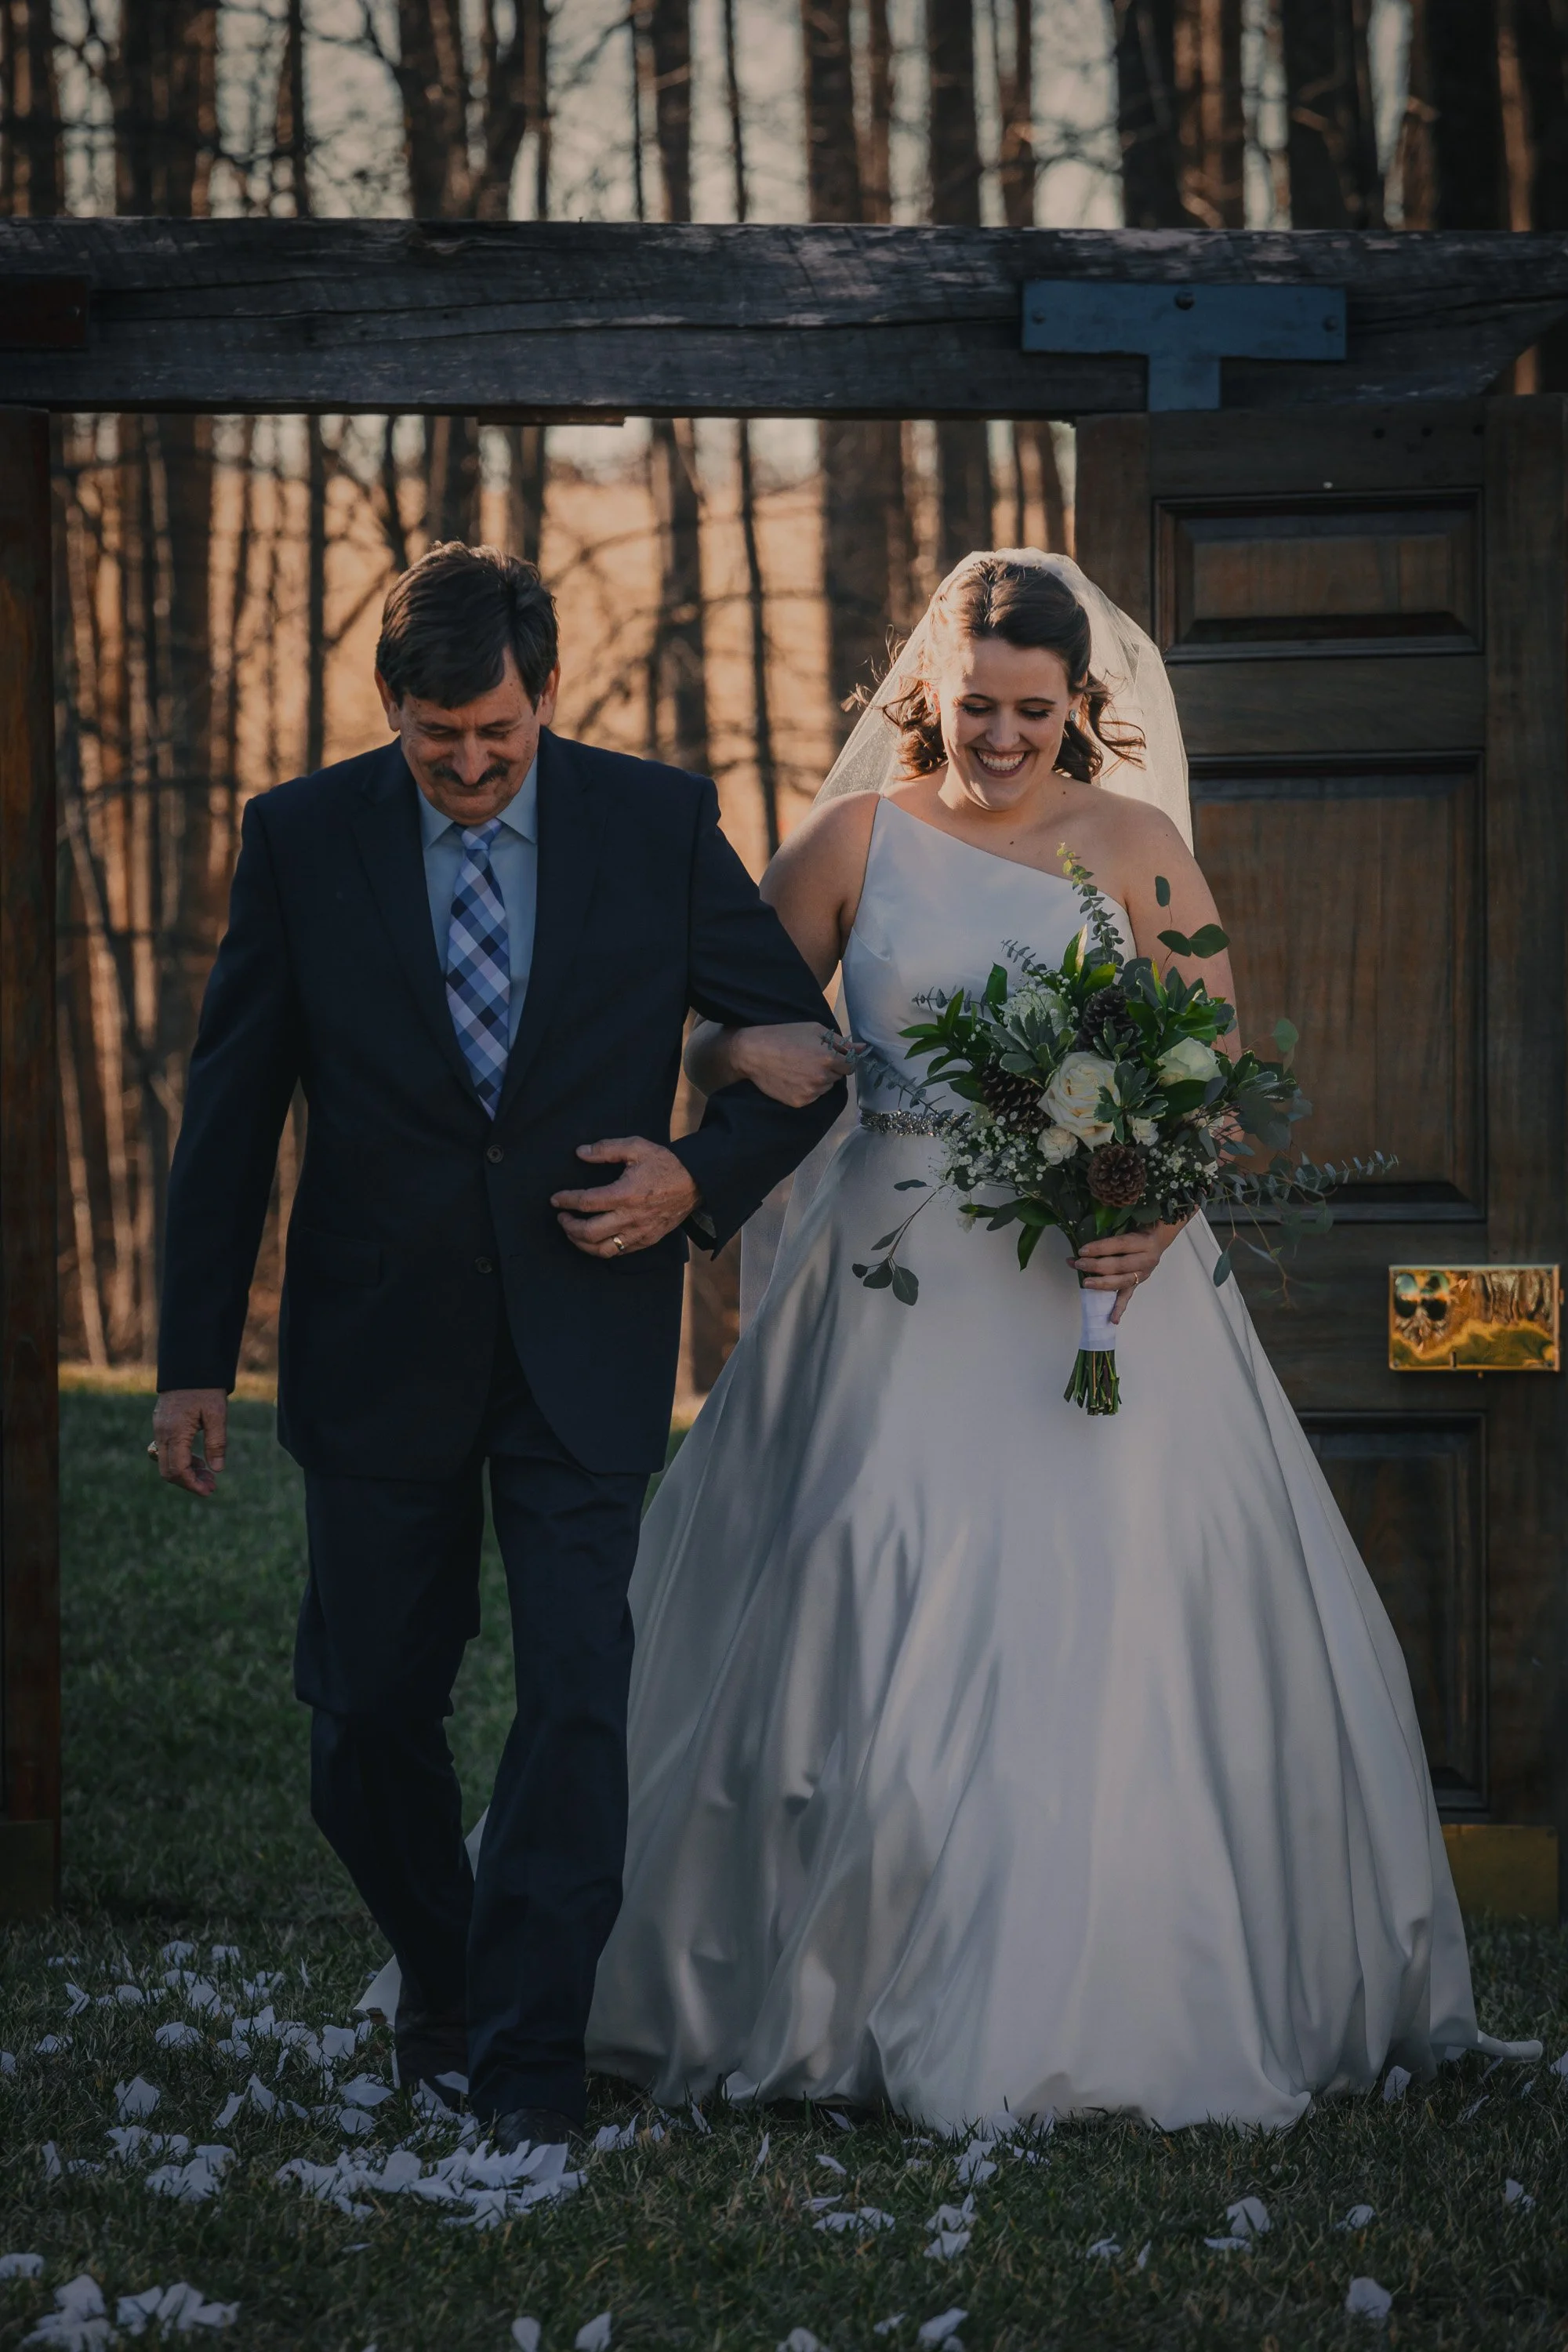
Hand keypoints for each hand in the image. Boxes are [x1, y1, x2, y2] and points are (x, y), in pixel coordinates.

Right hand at [151, 1388, 228, 1496]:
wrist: (190, 1366)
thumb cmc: (206, 1389)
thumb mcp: (217, 1414)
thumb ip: (217, 1443)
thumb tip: (217, 1470)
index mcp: (175, 1432)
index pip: (178, 1469)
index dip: (193, 1484)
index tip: (210, 1490)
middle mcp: (162, 1433)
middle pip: (168, 1471)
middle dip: (189, 1482)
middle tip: (212, 1486)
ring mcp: (159, 1429)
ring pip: (166, 1463)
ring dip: (186, 1472)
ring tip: (208, 1476)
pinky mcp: (161, 1425)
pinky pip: (166, 1451)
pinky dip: (180, 1460)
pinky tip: (198, 1460)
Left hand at [552, 1136, 700, 1258]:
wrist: (696, 1182)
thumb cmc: (665, 1163)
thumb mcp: (637, 1147)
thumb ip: (606, 1149)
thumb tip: (581, 1152)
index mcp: (625, 1194)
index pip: (585, 1202)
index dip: (566, 1201)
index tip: (555, 1199)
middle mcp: (630, 1218)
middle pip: (588, 1233)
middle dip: (569, 1227)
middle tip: (562, 1218)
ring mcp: (639, 1233)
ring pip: (602, 1250)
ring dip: (581, 1244)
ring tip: (573, 1232)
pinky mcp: (647, 1240)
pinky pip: (619, 1253)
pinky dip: (601, 1249)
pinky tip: (595, 1240)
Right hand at [732, 1021, 860, 1108]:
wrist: (753, 1052)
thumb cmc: (785, 1035)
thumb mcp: (815, 1030)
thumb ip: (842, 1042)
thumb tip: (864, 1048)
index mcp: (829, 1058)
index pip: (851, 1065)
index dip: (842, 1059)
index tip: (830, 1055)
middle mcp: (822, 1078)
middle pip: (837, 1077)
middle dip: (829, 1069)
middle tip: (809, 1058)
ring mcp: (811, 1092)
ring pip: (825, 1088)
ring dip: (819, 1080)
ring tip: (800, 1068)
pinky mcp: (800, 1102)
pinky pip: (812, 1096)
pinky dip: (807, 1089)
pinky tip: (793, 1078)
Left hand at [1070, 1220, 1184, 1324]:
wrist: (1157, 1237)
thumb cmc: (1138, 1228)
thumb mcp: (1129, 1224)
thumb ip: (1112, 1230)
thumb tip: (1084, 1237)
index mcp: (1144, 1241)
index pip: (1119, 1245)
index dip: (1100, 1248)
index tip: (1082, 1250)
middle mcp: (1146, 1259)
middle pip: (1119, 1265)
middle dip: (1096, 1266)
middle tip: (1079, 1264)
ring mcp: (1143, 1273)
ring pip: (1122, 1282)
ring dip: (1101, 1283)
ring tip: (1085, 1283)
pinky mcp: (1139, 1283)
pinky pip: (1128, 1296)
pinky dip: (1119, 1308)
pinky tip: (1113, 1319)